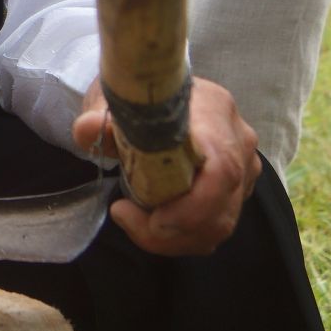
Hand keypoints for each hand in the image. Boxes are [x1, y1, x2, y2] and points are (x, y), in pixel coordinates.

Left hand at [71, 77, 259, 257]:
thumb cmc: (137, 96)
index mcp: (213, 110)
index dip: (194, 206)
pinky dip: (182, 236)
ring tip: (132, 219)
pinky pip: (216, 224)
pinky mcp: (238, 186)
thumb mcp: (114, 102)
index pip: (221, 169)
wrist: (154, 92)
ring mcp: (243, 165)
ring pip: (220, 223)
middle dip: (173, 231)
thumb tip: (87, 131)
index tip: (155, 221)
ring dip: (174, 238)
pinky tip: (152, 223)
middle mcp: (237, 139)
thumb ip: (100, 119)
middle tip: (125, 217)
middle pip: (221, 206)